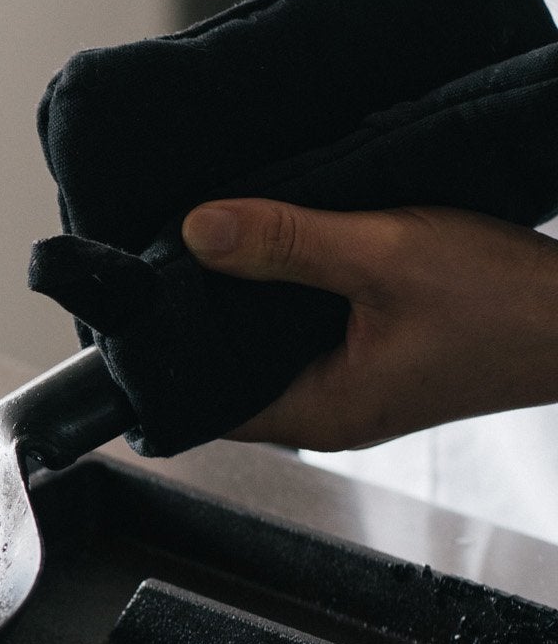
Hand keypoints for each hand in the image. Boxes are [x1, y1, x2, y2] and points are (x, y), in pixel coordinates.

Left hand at [181, 200, 557, 449]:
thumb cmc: (513, 302)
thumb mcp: (387, 256)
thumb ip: (287, 243)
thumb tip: (196, 232)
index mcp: (321, 411)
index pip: (201, 403)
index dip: (160, 358)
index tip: (130, 304)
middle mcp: (331, 408)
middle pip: (227, 369)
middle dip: (196, 318)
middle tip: (156, 256)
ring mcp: (358, 383)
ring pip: (268, 343)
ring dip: (243, 297)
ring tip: (203, 241)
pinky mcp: (382, 354)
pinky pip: (309, 325)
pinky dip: (286, 290)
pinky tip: (271, 244)